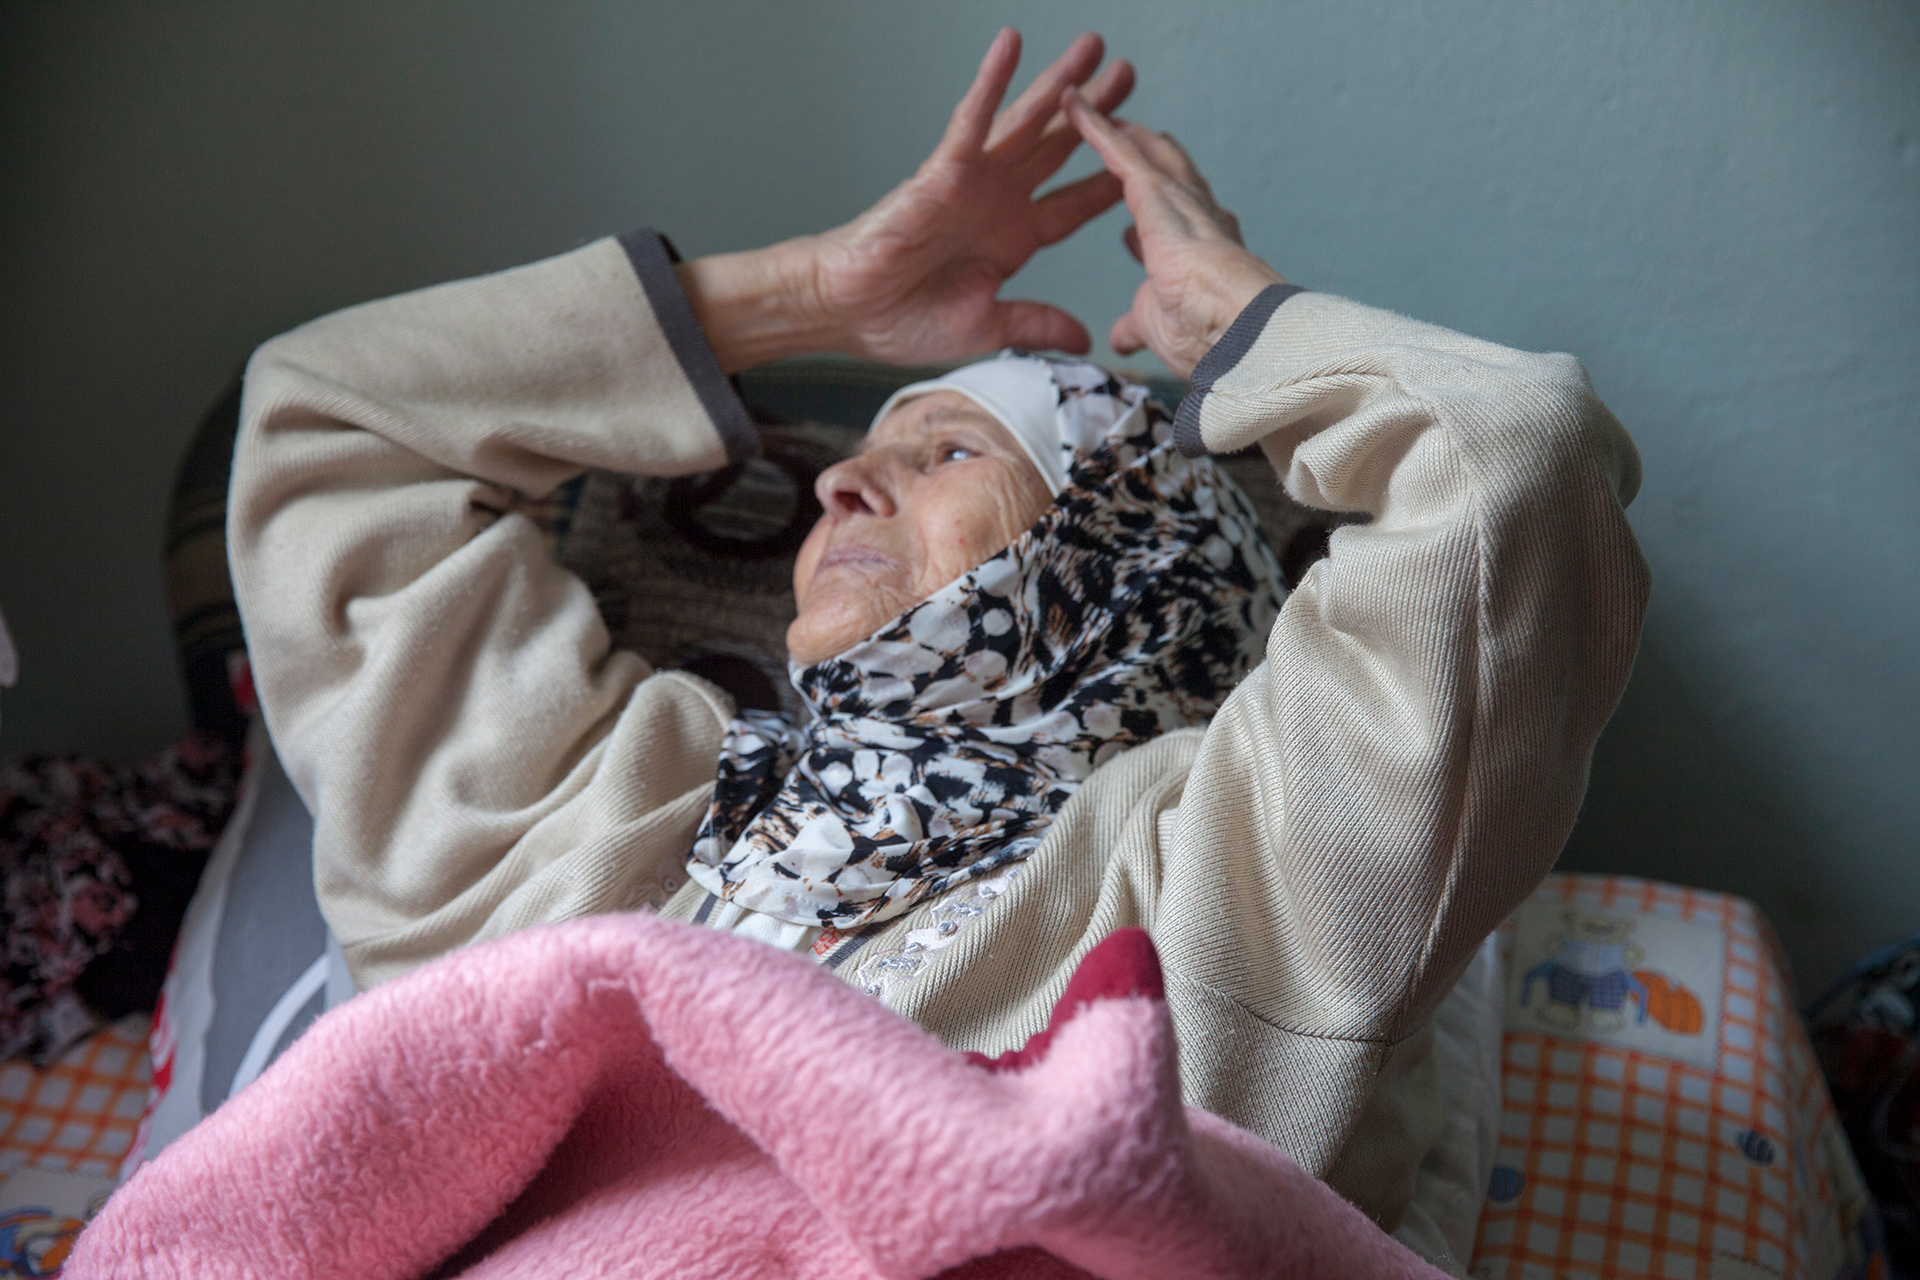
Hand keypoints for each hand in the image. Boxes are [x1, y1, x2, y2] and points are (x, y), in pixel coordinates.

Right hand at [815, 28, 1133, 362]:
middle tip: (1129, 76)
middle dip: (1097, 113)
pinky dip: (991, 82)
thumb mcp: (986, 328)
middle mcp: (998, 201)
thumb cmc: (903, 321)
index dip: (1110, 182)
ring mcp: (972, 181)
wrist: (849, 315)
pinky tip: (1011, 44)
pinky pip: (970, 120)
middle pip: (1059, 148)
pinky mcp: (940, 170)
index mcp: (1012, 239)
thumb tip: (1083, 337)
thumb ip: (1035, 324)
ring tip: (1092, 48)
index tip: (1147, 161)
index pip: (1073, 205)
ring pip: (1025, 122)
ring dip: (1058, 84)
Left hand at [1062, 91, 1284, 379]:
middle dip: (1146, 158)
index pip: (1174, 232)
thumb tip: (1120, 337)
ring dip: (1119, 132)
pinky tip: (1070, 105)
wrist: (1231, 323)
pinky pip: (1118, 149)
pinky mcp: (1155, 188)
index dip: (1152, 228)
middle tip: (1126, 137)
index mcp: (1201, 256)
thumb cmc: (1204, 335)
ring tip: (1095, 108)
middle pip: (1168, 178)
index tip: (1134, 233)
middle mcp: (1198, 218)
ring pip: (1145, 153)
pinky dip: (1093, 126)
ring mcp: (1179, 199)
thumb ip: (1134, 325)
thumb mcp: (1155, 327)